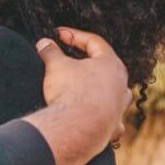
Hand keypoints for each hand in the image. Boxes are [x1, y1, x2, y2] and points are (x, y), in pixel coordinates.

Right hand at [35, 28, 130, 155]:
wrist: (76, 129)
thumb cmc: (70, 92)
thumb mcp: (55, 65)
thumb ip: (50, 51)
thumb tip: (43, 43)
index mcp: (111, 64)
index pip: (94, 42)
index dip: (74, 36)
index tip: (59, 35)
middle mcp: (121, 84)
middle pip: (106, 66)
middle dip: (88, 61)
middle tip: (71, 59)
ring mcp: (120, 107)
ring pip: (114, 92)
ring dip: (101, 88)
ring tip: (86, 87)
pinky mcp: (113, 126)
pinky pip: (111, 118)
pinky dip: (102, 117)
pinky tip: (94, 118)